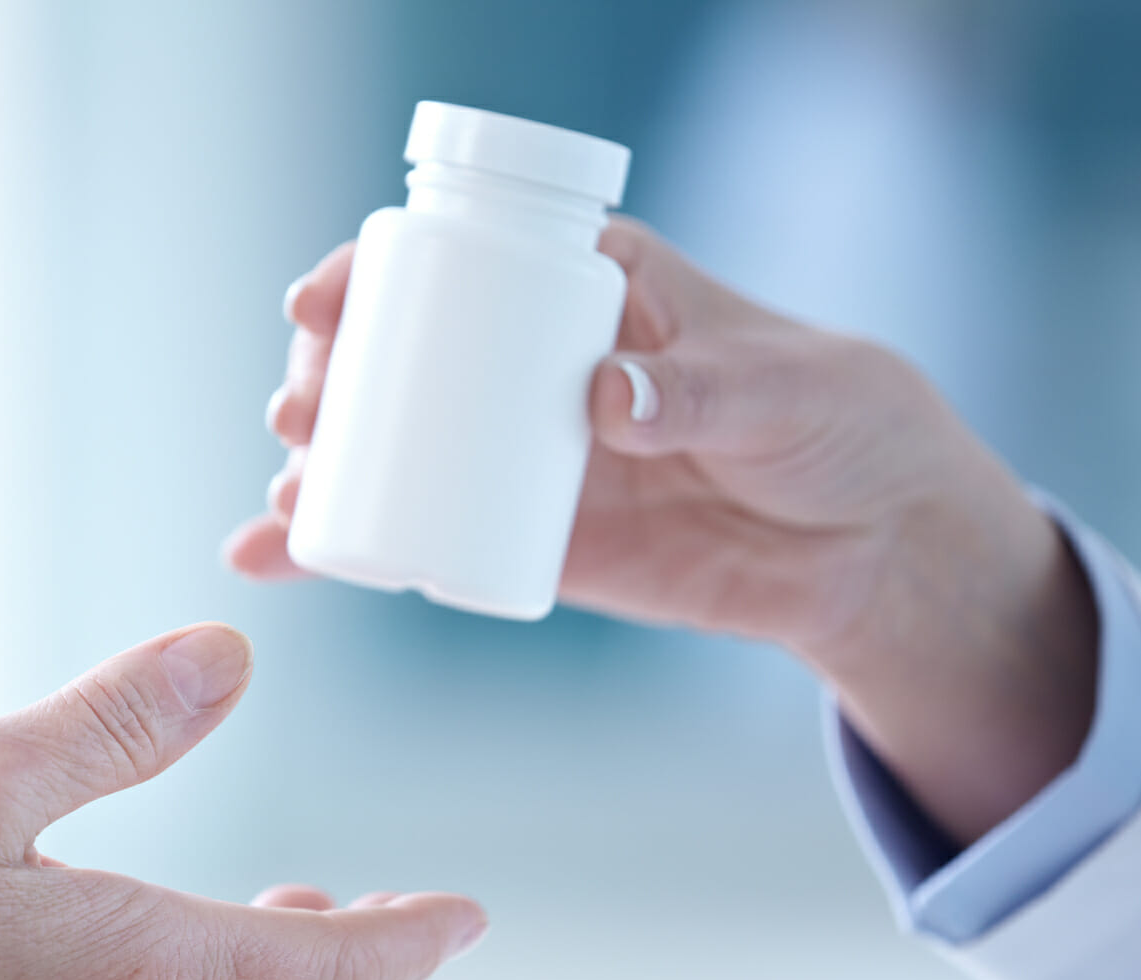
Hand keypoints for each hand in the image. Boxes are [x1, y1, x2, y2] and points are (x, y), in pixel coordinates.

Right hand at [230, 222, 1098, 845]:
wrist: (868, 544)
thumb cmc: (834, 422)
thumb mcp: (775, 391)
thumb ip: (696, 391)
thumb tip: (604, 400)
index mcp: (586, 289)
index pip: (460, 261)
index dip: (375, 274)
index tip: (321, 307)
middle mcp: (532, 365)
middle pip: (398, 355)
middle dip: (328, 380)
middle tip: (300, 418)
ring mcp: (518, 451)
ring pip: (392, 447)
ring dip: (319, 466)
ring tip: (286, 499)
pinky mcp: (522, 533)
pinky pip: (416, 533)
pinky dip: (342, 550)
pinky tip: (272, 557)